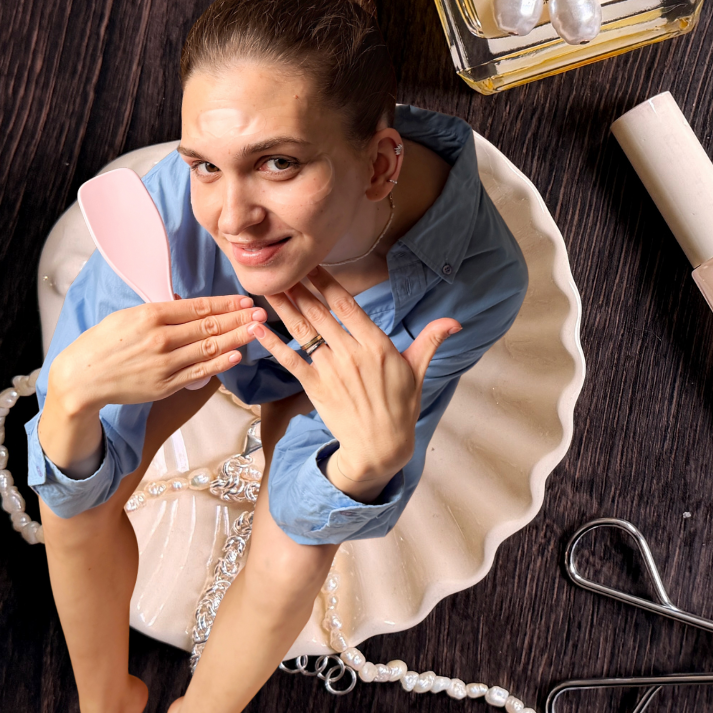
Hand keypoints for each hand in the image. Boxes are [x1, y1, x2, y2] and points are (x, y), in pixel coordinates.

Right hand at [49, 294, 266, 416]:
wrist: (81, 378)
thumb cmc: (102, 344)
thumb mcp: (127, 316)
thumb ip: (160, 312)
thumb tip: (187, 305)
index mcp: (151, 315)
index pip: (198, 307)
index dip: (226, 303)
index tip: (244, 300)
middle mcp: (161, 338)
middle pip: (210, 326)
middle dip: (239, 318)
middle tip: (261, 313)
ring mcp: (165, 363)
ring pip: (210, 348)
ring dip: (237, 338)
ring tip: (256, 330)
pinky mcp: (165, 384)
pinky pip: (200, 372)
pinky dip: (221, 363)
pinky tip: (238, 355)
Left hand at [250, 266, 459, 502]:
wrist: (380, 447)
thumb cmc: (401, 407)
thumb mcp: (418, 370)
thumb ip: (431, 340)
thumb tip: (455, 322)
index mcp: (377, 345)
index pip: (347, 306)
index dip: (327, 283)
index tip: (312, 265)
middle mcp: (351, 354)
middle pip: (320, 313)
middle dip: (299, 288)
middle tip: (282, 268)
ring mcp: (331, 371)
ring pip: (303, 332)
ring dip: (284, 308)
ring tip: (268, 287)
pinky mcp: (315, 388)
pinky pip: (290, 360)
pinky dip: (272, 344)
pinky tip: (257, 328)